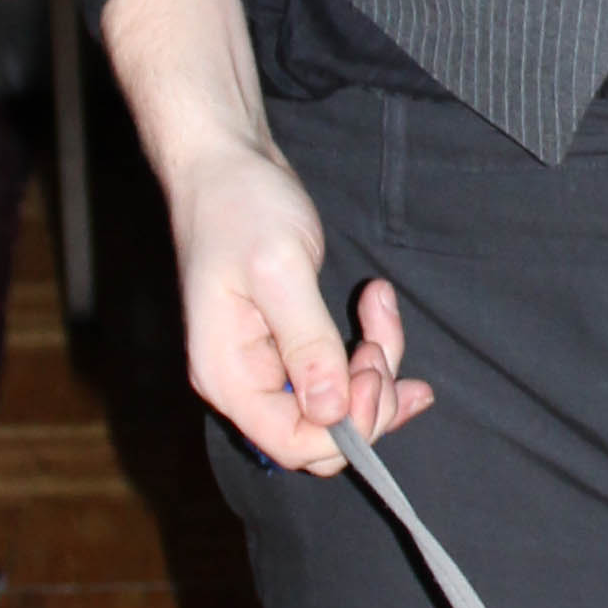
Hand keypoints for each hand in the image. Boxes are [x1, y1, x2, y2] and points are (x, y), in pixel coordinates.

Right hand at [160, 122, 432, 475]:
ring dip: (377, 365)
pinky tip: (381, 309)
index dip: (346, 426)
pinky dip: (372, 350)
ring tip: (380, 303)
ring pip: (341, 403)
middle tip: (379, 339)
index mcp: (229, 376)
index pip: (294, 445)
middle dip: (368, 396)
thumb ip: (307, 344)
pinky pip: (341, 373)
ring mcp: (268, 364)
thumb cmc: (240, 206)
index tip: (372, 369)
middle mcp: (245, 382)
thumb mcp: (279, 270)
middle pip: (323, 433)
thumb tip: (332, 414)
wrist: (225, 162)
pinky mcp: (291, 342)